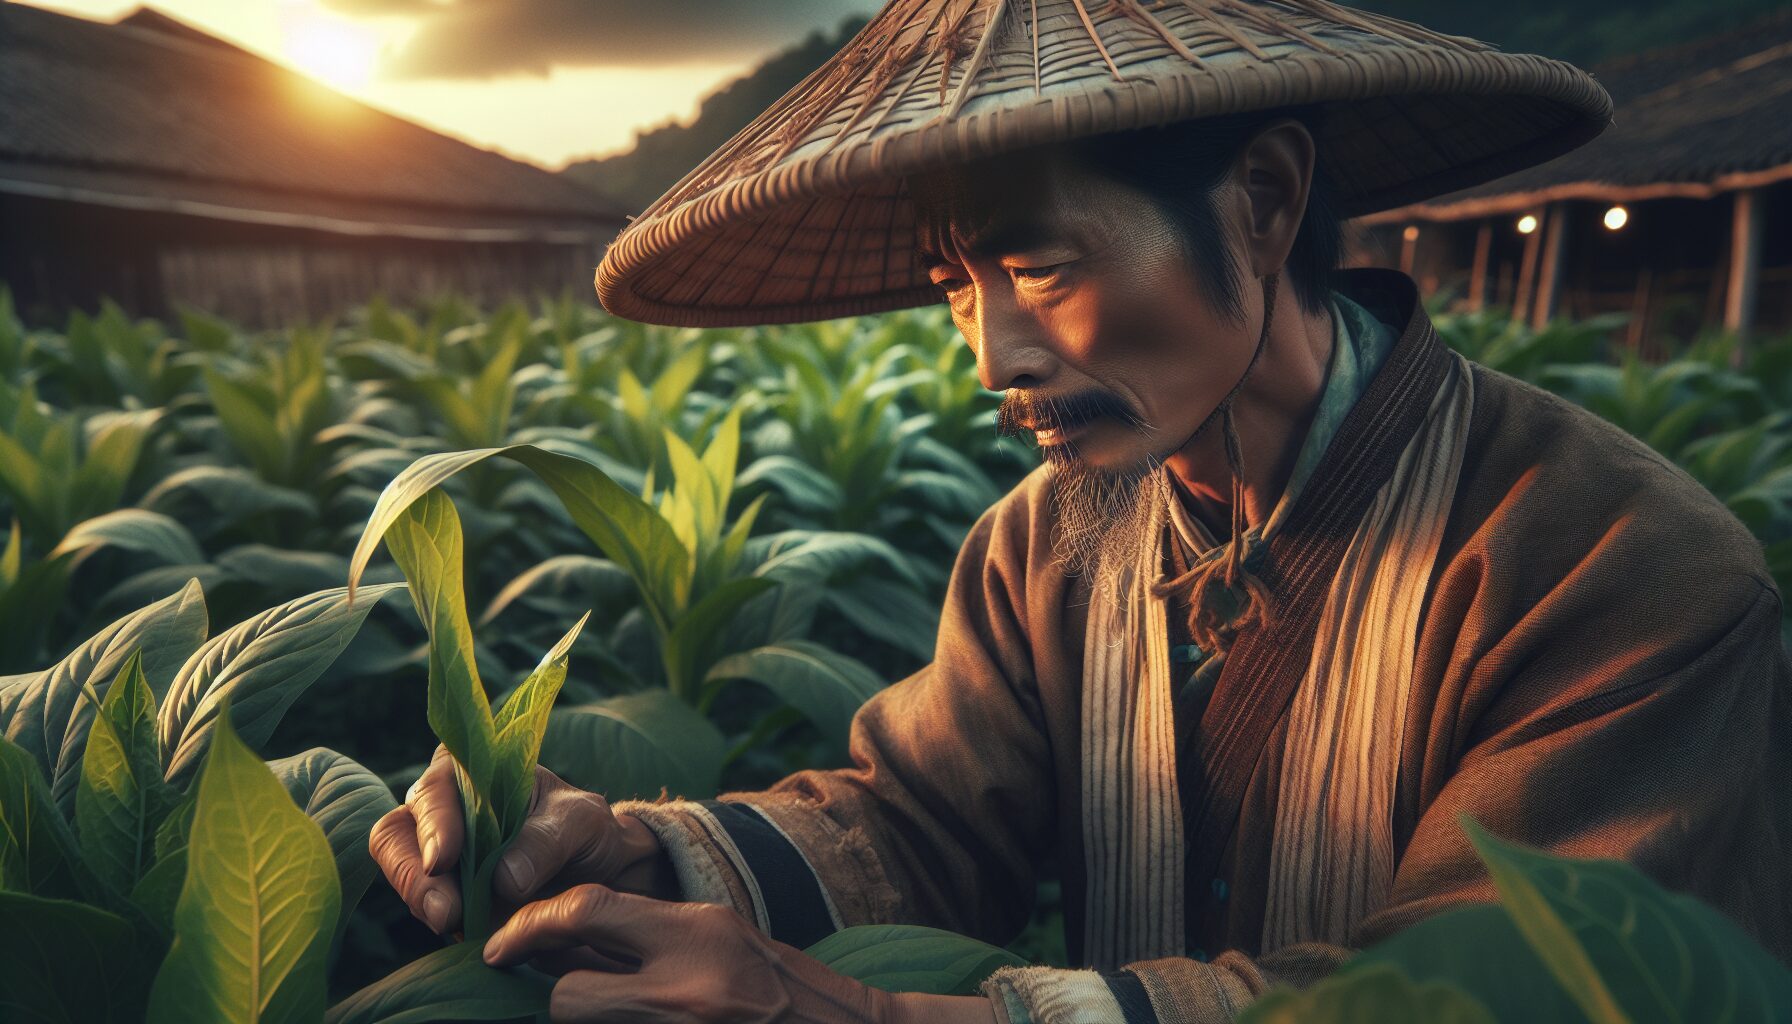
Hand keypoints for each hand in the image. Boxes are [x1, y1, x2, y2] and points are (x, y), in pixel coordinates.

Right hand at [370, 746, 676, 935]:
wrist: (599, 869)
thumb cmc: (585, 829)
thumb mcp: (581, 822)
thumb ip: (546, 840)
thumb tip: (504, 878)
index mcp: (471, 771)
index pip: (435, 788)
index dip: (433, 822)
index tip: (446, 858)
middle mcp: (442, 808)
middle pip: (397, 833)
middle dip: (414, 873)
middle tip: (444, 911)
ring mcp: (434, 853)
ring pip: (402, 872)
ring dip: (420, 901)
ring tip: (451, 923)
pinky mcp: (441, 894)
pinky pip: (422, 908)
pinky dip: (437, 921)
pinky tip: (463, 933)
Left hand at [484, 885, 998, 1023]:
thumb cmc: (782, 982)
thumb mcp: (717, 933)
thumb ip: (644, 930)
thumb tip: (561, 933)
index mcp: (696, 935)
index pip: (586, 911)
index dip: (530, 926)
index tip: (499, 945)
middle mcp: (686, 989)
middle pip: (570, 997)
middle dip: (555, 996)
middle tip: (547, 987)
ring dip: (581, 1019)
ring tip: (596, 998)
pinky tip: (617, 1020)